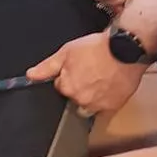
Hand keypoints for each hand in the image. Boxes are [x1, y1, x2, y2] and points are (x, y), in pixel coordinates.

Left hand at [26, 33, 144, 115]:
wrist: (126, 49)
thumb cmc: (98, 47)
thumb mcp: (67, 51)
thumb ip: (47, 66)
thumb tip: (30, 75)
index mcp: (67, 87)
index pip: (62, 87)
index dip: (69, 75)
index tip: (78, 67)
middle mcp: (80, 100)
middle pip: (75, 96)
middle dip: (80, 86)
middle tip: (92, 72)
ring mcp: (98, 105)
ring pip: (89, 105)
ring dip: (92, 96)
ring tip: (101, 80)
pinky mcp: (113, 107)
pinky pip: (105, 109)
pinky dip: (106, 100)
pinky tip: (110, 87)